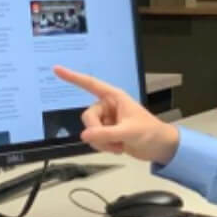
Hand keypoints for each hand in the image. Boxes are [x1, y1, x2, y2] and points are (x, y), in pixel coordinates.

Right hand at [53, 66, 179, 165]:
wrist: (160, 148)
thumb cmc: (151, 132)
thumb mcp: (129, 132)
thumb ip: (106, 134)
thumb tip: (84, 135)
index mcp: (115, 98)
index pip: (91, 84)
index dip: (73, 77)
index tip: (57, 69)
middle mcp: (108, 107)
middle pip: (88, 116)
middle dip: (97, 131)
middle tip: (113, 139)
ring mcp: (107, 121)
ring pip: (89, 130)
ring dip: (102, 142)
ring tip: (120, 144)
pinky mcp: (106, 133)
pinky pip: (93, 140)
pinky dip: (103, 146)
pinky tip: (118, 147)